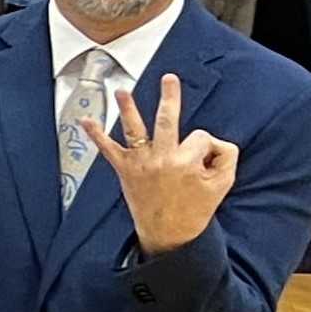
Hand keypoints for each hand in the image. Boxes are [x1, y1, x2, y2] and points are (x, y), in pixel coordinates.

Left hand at [92, 74, 236, 252]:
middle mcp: (161, 159)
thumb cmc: (197, 207)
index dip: (207, 148)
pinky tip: (85, 121)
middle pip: (167, 120)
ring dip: (128, 109)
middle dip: (169, 98)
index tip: (205, 165)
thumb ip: (226, 155)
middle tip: (169, 78)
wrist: (169, 233)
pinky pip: (108, 151)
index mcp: (187, 161)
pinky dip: (96, 136)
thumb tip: (212, 139)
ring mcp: (141, 164)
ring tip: (121, 91)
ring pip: (135, 130)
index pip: (200, 135)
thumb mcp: (224, 182)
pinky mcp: (125, 171)